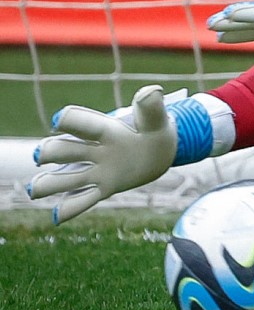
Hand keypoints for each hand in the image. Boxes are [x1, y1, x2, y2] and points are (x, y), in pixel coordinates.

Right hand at [29, 85, 177, 223]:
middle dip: (51, 152)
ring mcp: (95, 171)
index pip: (82, 123)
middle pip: (64, 150)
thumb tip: (151, 92)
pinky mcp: (102, 188)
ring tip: (36, 189)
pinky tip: (57, 217)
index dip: (69, 120)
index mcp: (105, 129)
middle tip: (43, 155)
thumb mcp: (156, 120)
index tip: (58, 121)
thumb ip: (152, 108)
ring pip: (65, 178)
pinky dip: (67, 209)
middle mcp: (93, 150)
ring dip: (48, 183)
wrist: (161, 151)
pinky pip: (81, 201)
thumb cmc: (155, 131)